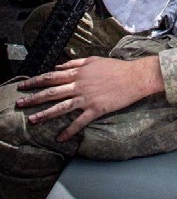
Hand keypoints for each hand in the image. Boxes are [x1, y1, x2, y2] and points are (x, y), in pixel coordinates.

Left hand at [16, 56, 163, 140]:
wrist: (134, 77)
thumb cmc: (115, 67)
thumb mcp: (94, 60)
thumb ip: (76, 62)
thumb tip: (59, 65)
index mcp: (79, 72)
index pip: (52, 76)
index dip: (36, 81)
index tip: (24, 85)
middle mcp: (79, 85)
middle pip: (52, 92)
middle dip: (34, 98)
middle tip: (20, 103)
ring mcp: (86, 98)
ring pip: (61, 107)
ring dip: (45, 114)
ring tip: (33, 120)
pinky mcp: (95, 109)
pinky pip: (79, 122)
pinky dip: (69, 131)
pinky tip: (60, 138)